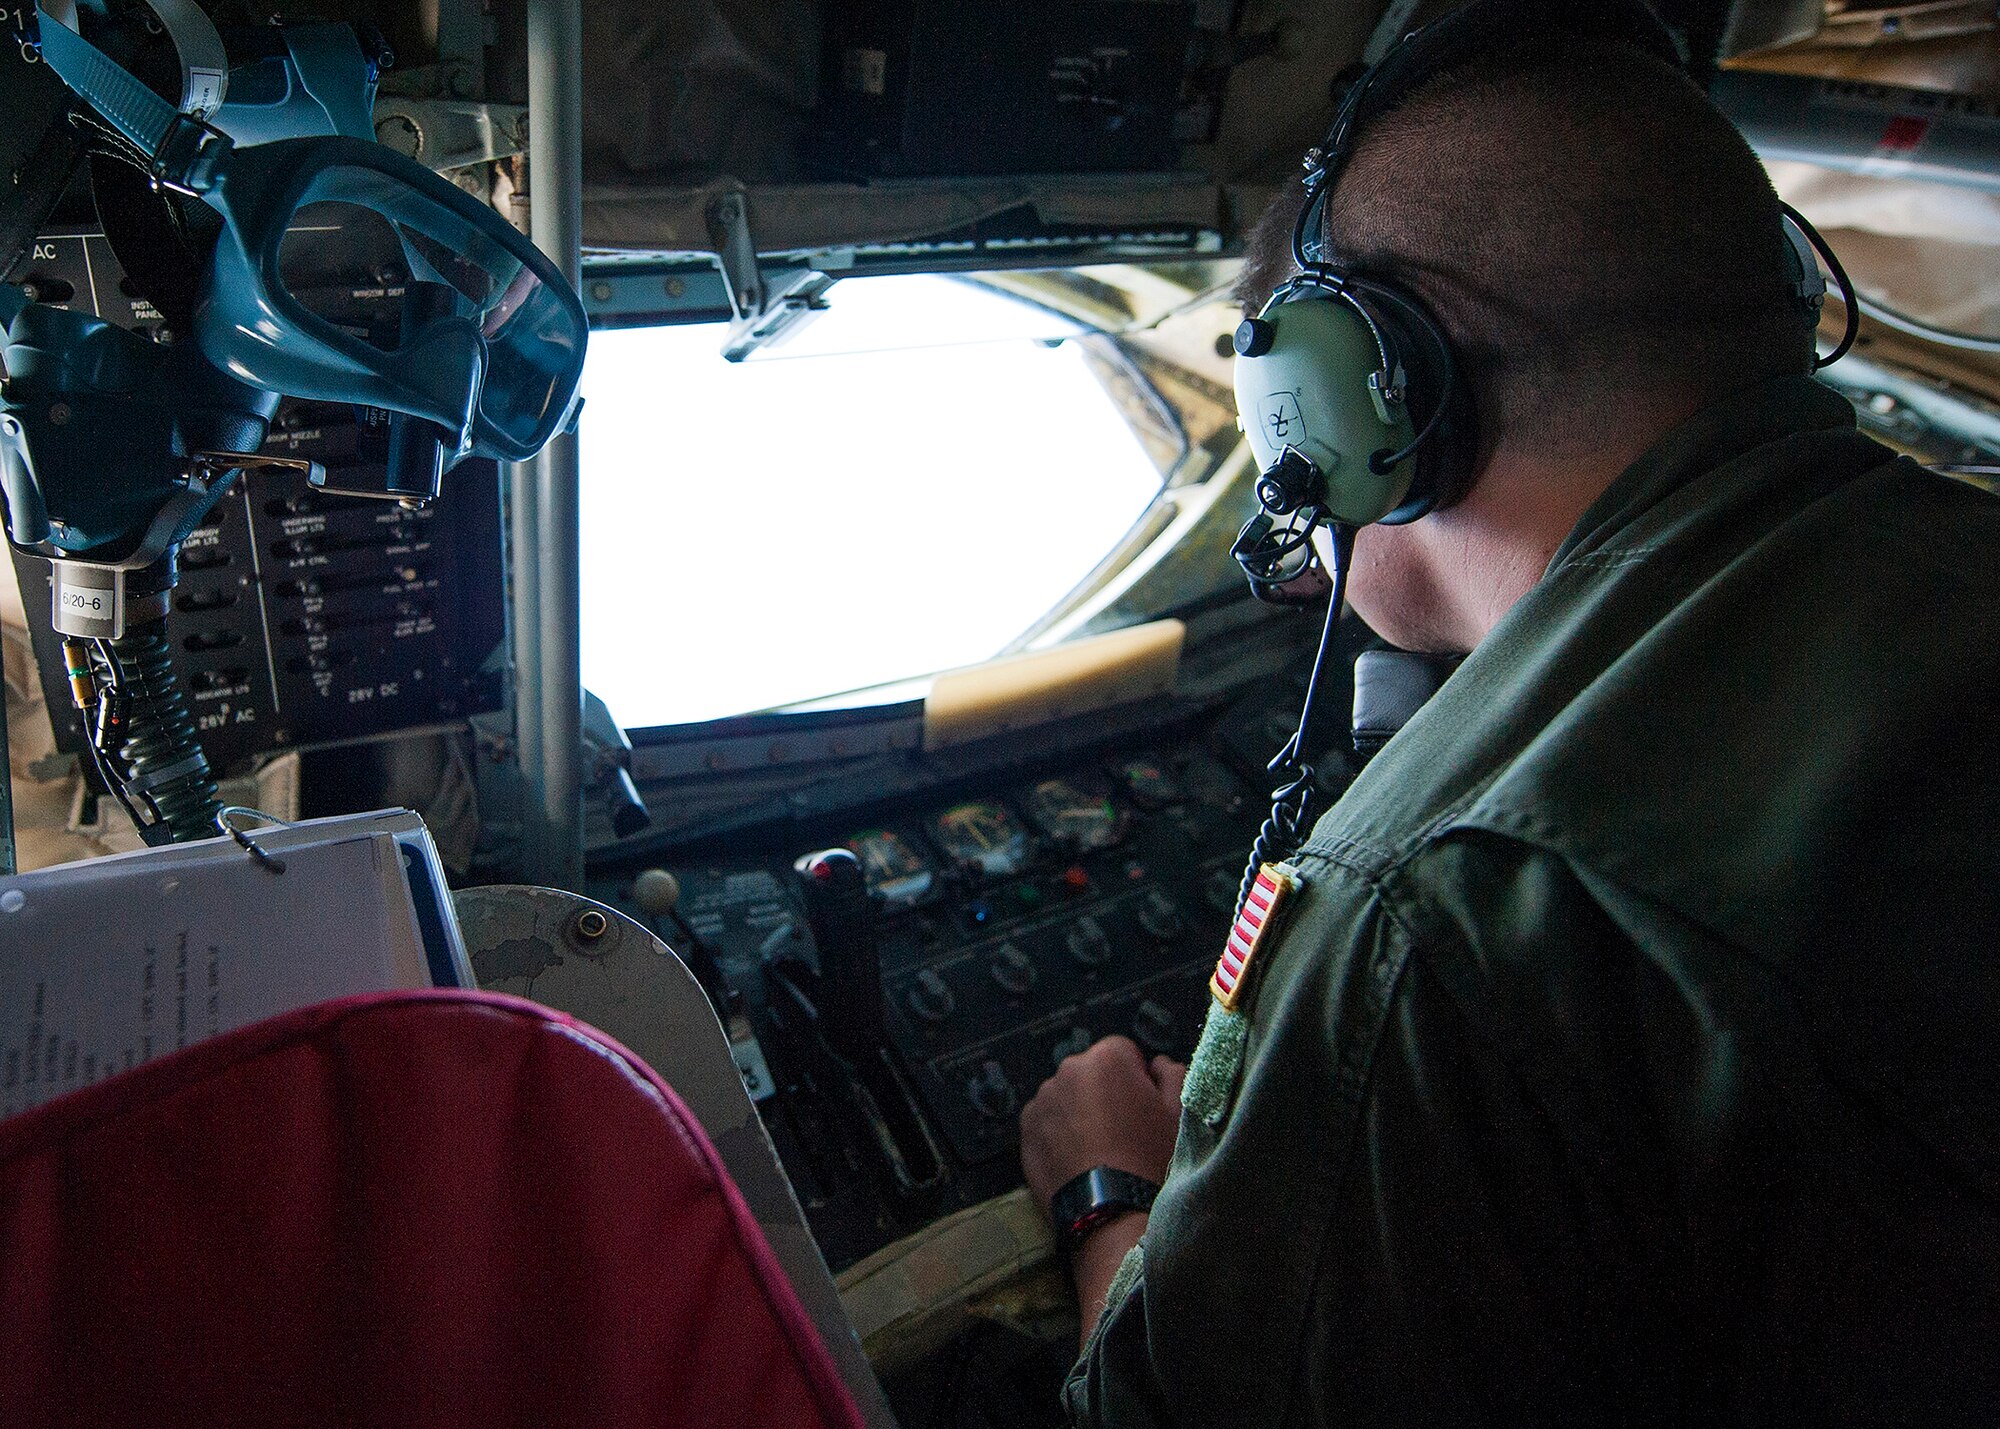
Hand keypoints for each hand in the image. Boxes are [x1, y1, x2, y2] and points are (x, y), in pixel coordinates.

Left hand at [1020, 1034, 1185, 1216]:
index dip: (1137, 1078)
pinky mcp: (1025, 1131)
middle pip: (1091, 1072)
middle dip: (1106, 1092)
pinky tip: (1078, 1161)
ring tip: (1099, 1151)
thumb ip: (1172, 1074)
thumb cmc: (1153, 1160)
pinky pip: (1047, 1122)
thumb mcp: (1180, 1113)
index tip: (1144, 1108)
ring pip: (1067, 1097)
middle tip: (1123, 1132)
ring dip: (1080, 1111)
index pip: (1124, 1051)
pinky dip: (1059, 1133)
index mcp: (1107, 1058)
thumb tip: (1157, 1064)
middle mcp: (1067, 1071)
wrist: (1113, 1215)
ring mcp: (1042, 1101)